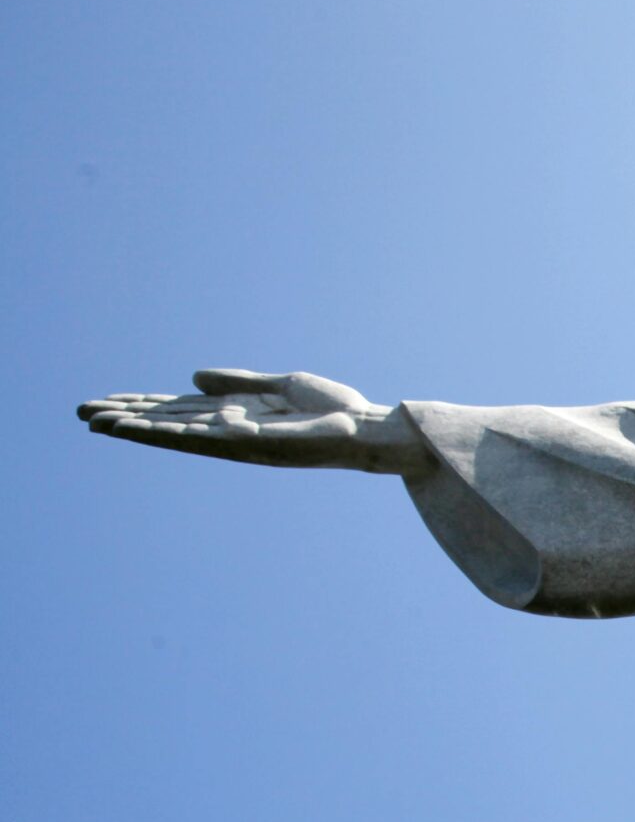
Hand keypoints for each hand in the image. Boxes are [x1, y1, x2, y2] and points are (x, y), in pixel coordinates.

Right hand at [79, 369, 431, 474]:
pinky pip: (195, 438)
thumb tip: (191, 377)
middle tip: (80, 414)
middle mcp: (231, 431)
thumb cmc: (335, 408)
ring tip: (93, 422)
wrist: (367, 427)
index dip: (143, 405)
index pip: (179, 410)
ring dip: (132, 427)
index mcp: (238, 414)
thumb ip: (237, 382)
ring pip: (172, 433)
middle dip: (126, 417)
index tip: (106, 402)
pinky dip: (163, 433)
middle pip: (167, 422)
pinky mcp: (245, 444)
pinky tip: (134, 429)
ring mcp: (236, 440)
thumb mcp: (280, 385)